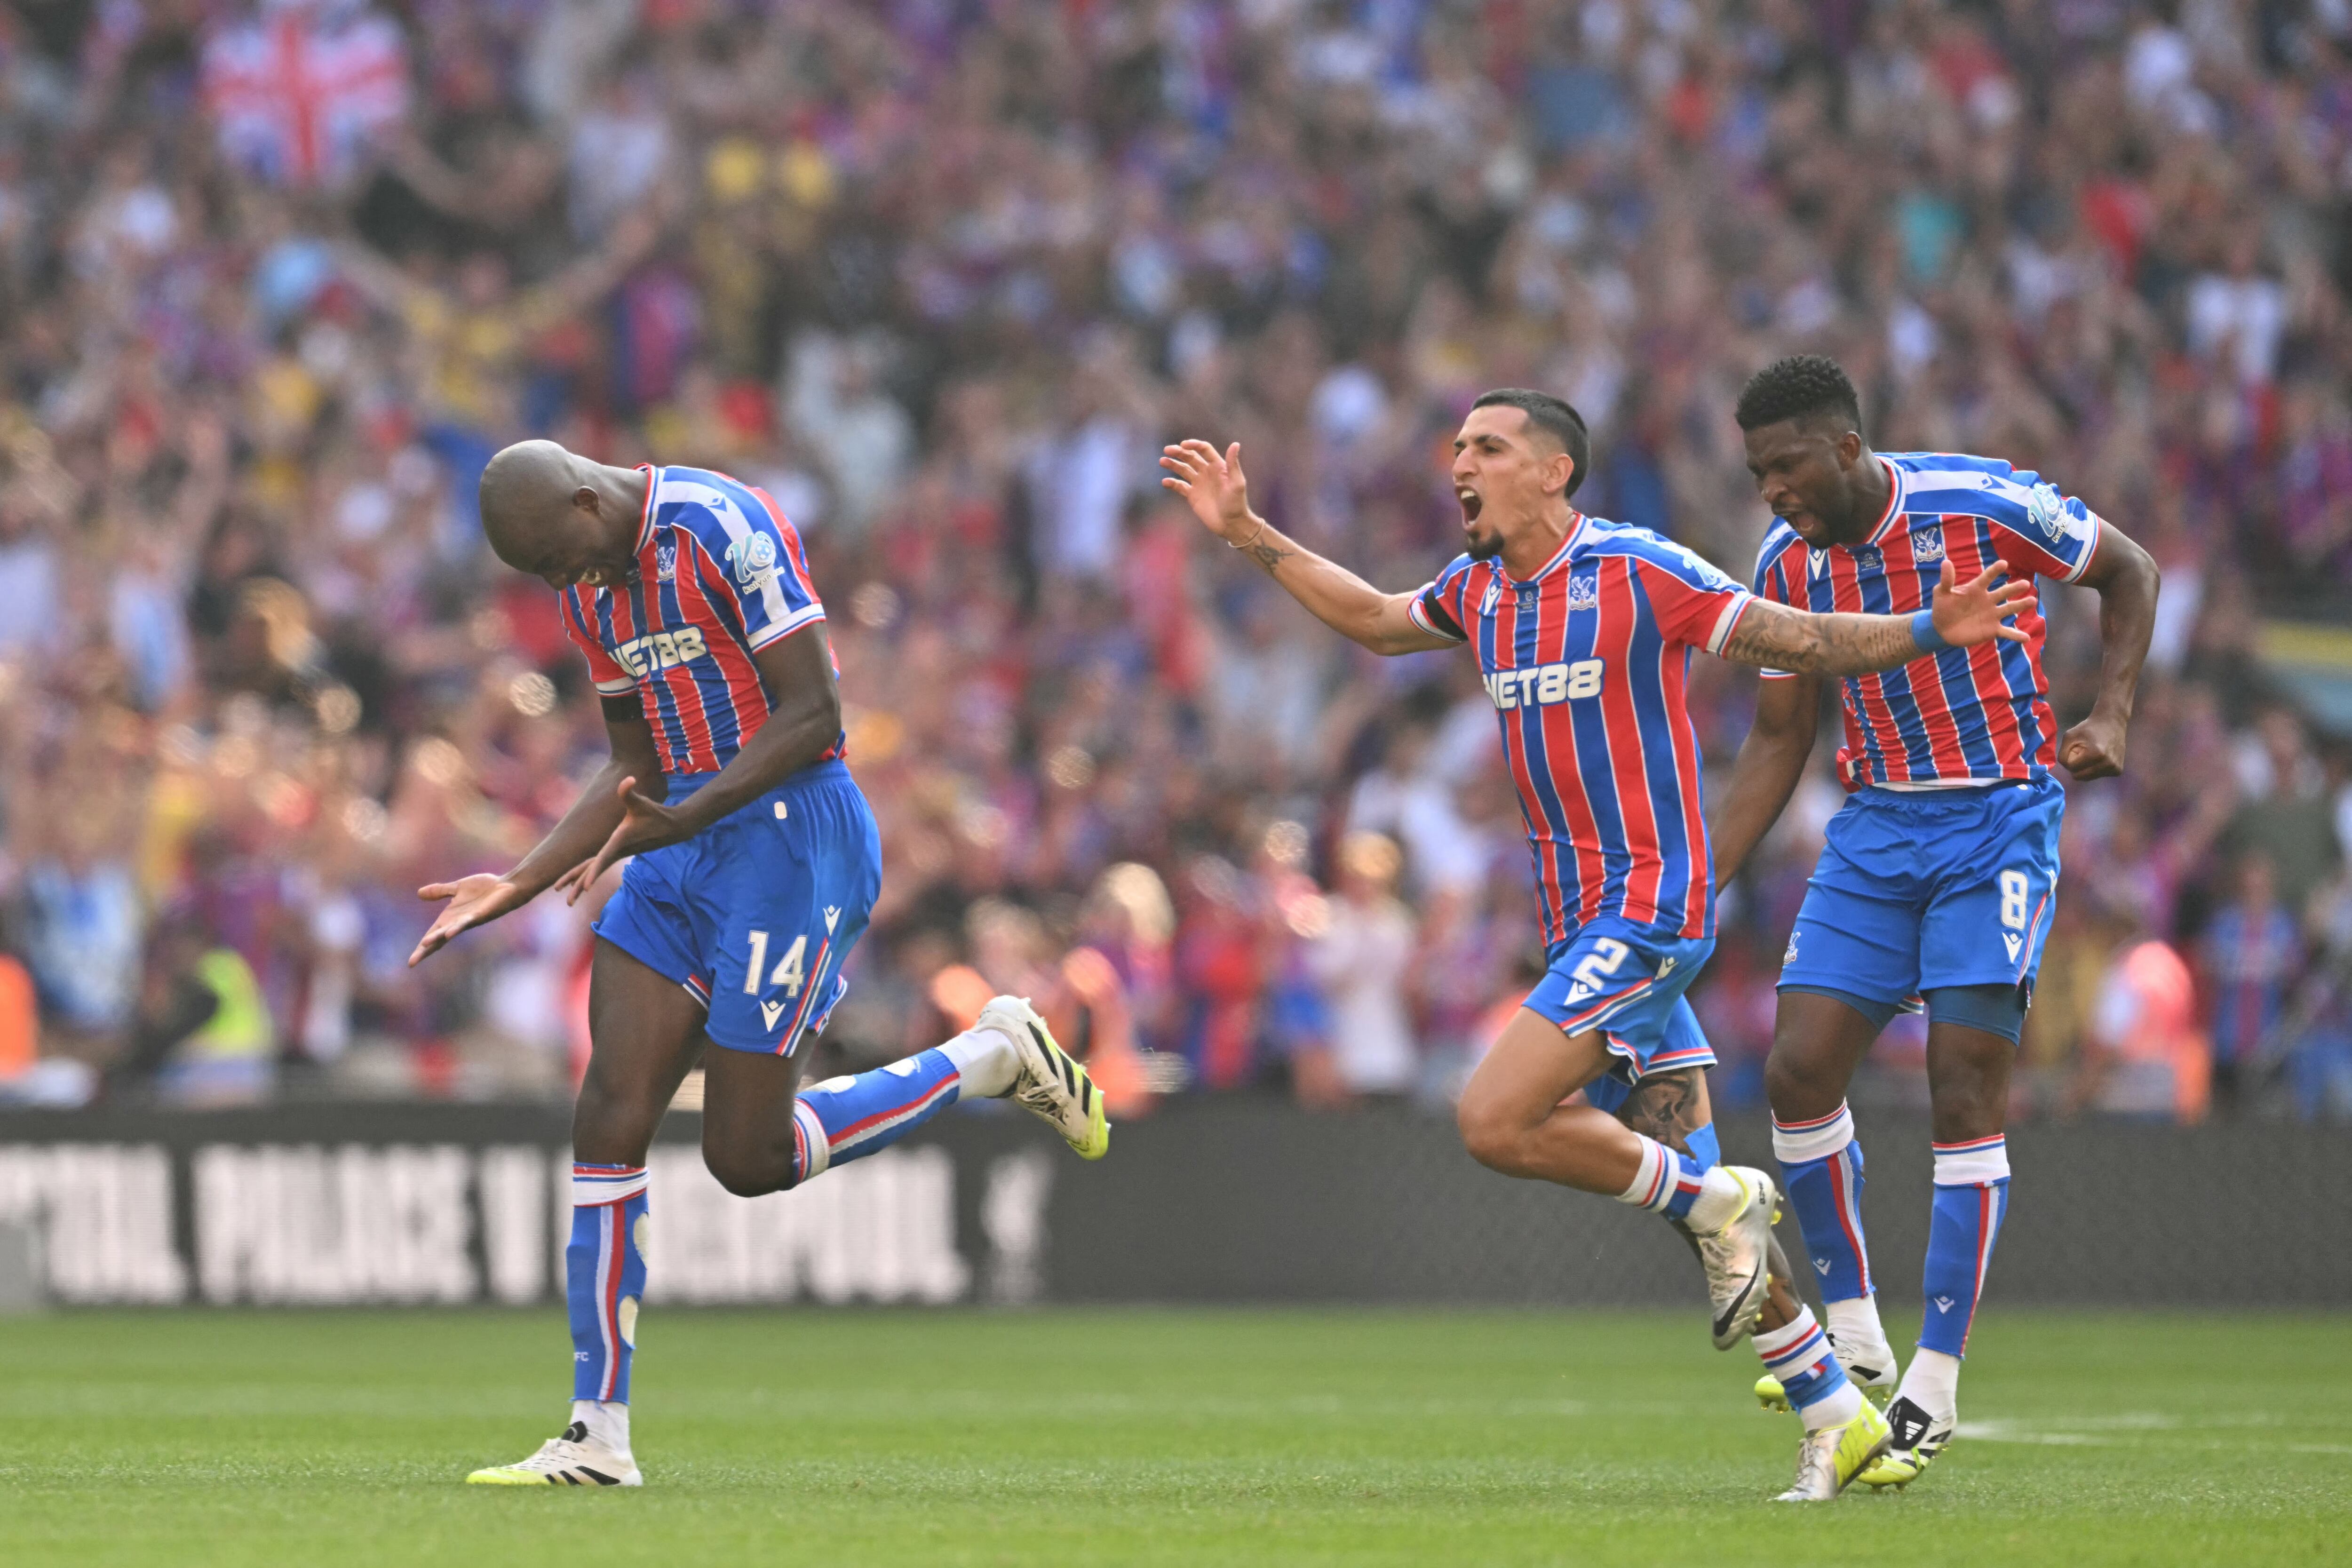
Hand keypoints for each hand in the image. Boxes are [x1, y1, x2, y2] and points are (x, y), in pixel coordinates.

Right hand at [409, 874, 530, 966]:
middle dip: (425, 950)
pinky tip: (449, 933)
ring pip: (449, 932)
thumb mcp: (457, 888)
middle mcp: (457, 922)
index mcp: (450, 917)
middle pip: (438, 939)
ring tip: (424, 944)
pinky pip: (466, 923)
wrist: (507, 886)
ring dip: (437, 937)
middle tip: (412, 962)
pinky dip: (457, 927)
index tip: (410, 962)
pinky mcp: (480, 915)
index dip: (422, 948)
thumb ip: (440, 891)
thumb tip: (419, 893)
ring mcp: (469, 920)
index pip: (432, 935)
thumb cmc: (485, 888)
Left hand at [571, 775, 693, 902]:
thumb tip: (628, 779)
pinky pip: (599, 865)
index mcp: (619, 842)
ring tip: (568, 899)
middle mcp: (618, 851)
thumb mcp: (641, 802)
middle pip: (594, 870)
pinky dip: (589, 873)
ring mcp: (618, 853)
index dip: (592, 872)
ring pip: (595, 870)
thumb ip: (629, 792)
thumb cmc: (655, 813)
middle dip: (579, 884)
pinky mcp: (619, 852)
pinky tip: (579, 882)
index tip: (585, 888)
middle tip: (565, 900)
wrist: (672, 827)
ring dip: (580, 882)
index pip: (603, 859)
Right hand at [1158, 440, 1256, 541]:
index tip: (1183, 445)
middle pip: (1190, 457)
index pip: (1204, 450)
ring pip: (1183, 469)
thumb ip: (1233, 463)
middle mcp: (1206, 472)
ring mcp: (1198, 483)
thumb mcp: (1237, 483)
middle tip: (1167, 450)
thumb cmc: (1237, 503)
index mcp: (1218, 466)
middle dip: (1179, 452)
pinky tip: (1165, 482)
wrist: (1231, 524)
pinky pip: (1179, 486)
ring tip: (1162, 461)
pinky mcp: (1192, 495)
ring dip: (1173, 464)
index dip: (1193, 445)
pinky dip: (1172, 483)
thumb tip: (1235, 443)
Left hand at [1929, 558, 2035, 647]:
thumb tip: (1946, 562)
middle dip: (2014, 588)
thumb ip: (1946, 580)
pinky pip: (2007, 632)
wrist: (1942, 628)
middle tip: (2025, 583)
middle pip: (2003, 592)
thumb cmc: (1943, 607)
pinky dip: (2016, 635)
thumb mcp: (1941, 593)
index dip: (1994, 571)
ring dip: (2021, 605)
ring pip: (2009, 608)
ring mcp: (1992, 615)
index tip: (2003, 564)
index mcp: (1976, 589)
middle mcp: (1988, 600)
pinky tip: (2026, 638)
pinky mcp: (1993, 629)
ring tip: (2032, 601)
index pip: (1987, 578)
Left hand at [2059, 708, 2128, 779]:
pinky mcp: (2118, 771)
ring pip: (2088, 778)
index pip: (2072, 767)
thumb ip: (2063, 754)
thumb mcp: (2069, 736)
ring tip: (2091, 755)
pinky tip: (2099, 758)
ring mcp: (2114, 768)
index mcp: (2096, 754)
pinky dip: (2094, 769)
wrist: (2112, 722)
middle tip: (2082, 754)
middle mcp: (2108, 764)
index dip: (2070, 759)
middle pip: (2080, 776)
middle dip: (2076, 766)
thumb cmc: (2089, 728)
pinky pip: (2097, 776)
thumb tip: (2066, 768)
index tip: (2076, 749)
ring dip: (2085, 768)